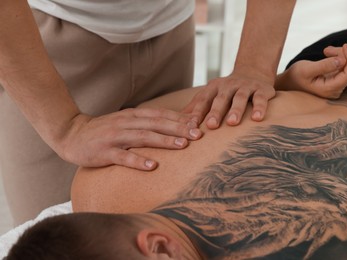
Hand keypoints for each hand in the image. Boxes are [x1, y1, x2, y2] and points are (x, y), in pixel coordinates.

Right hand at [57, 108, 201, 169]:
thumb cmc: (105, 130)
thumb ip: (145, 122)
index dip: (179, 118)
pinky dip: (138, 160)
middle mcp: (126, 123)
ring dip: (164, 141)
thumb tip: (171, 125)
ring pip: (143, 137)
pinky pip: (123, 156)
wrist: (72, 133)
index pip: (160, 114)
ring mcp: (115, 137)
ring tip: (182, 146)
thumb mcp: (126, 121)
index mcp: (132, 115)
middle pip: (156, 123)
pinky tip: (152, 166)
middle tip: (198, 135)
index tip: (198, 124)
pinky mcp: (104, 152)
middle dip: (178, 128)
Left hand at [182, 74, 275, 128]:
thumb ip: (196, 107)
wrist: (253, 73)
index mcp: (213, 88)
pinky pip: (260, 99)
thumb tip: (175, 122)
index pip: (203, 100)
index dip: (197, 112)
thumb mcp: (211, 95)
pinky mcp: (262, 89)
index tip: (191, 126)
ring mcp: (245, 87)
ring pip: (240, 98)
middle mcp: (228, 86)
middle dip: (215, 112)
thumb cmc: (227, 91)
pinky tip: (257, 118)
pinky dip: (259, 108)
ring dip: (236, 110)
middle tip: (211, 126)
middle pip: (220, 99)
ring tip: (232, 122)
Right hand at [280, 44, 346, 98]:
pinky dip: (338, 59)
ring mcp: (336, 87)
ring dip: (340, 56)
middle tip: (326, 49)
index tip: (344, 46)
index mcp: (329, 89)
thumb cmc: (295, 77)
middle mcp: (335, 90)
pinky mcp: (335, 82)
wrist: (288, 83)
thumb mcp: (306, 69)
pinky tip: (327, 55)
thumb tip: (342, 60)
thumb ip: (324, 65)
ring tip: (326, 51)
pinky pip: (344, 68)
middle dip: (344, 55)